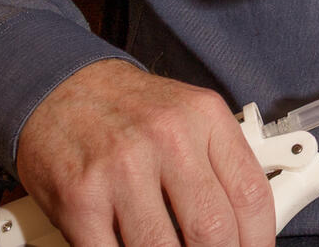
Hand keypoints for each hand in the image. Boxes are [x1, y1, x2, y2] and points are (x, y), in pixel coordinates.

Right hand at [15, 59, 273, 246]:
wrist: (59, 87)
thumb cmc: (129, 109)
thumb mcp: (187, 115)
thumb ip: (217, 163)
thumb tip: (244, 225)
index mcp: (204, 116)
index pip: (251, 194)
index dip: (259, 240)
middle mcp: (166, 138)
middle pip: (213, 229)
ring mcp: (121, 170)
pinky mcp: (81, 199)